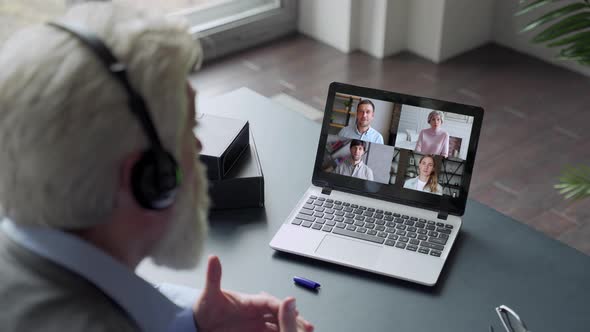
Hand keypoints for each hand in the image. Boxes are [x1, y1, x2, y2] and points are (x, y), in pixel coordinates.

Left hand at [193, 256, 313, 331]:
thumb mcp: (209, 295)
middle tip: (306, 326)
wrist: (200, 325)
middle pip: (280, 314)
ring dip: (290, 328)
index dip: (282, 306)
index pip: (270, 302)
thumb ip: (213, 278)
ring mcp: (257, 324)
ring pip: (279, 324)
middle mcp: (257, 312)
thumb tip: (213, 258)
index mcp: (250, 301)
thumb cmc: (205, 308)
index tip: (292, 309)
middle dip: (293, 318)